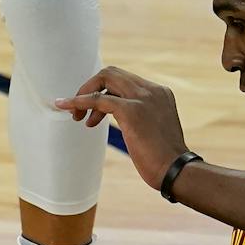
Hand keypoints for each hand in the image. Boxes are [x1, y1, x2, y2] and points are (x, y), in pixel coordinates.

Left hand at [53, 67, 189, 190]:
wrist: (176, 171)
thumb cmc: (164, 159)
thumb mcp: (154, 129)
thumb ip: (141, 116)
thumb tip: (122, 118)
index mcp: (159, 92)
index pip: (124, 79)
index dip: (104, 91)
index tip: (94, 113)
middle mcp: (152, 90)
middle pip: (112, 73)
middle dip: (90, 88)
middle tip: (79, 113)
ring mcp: (143, 98)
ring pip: (105, 79)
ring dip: (84, 94)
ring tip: (77, 118)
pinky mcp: (132, 111)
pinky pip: (99, 99)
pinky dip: (80, 102)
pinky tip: (67, 107)